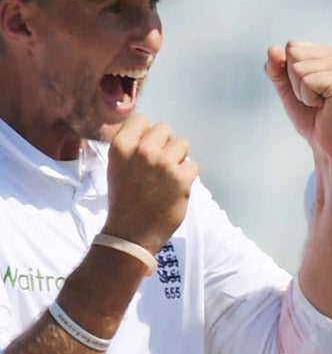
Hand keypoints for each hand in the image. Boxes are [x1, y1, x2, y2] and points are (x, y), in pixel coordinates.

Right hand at [104, 113, 198, 253]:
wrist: (129, 234)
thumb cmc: (124, 200)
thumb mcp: (117, 167)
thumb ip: (132, 146)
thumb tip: (149, 129)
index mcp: (121, 147)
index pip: (141, 119)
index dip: (146, 133)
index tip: (145, 148)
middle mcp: (142, 151)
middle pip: (165, 129)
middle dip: (164, 144)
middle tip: (156, 166)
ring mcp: (163, 163)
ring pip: (183, 144)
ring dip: (178, 159)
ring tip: (165, 178)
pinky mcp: (182, 177)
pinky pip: (193, 165)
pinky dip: (187, 177)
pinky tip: (174, 189)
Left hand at [265, 41, 331, 167]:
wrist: (328, 143)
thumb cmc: (311, 117)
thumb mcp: (287, 89)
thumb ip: (277, 69)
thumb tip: (272, 49)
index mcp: (330, 53)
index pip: (292, 46)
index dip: (290, 72)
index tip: (309, 88)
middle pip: (293, 53)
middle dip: (294, 80)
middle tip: (315, 97)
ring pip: (298, 68)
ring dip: (302, 91)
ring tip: (320, 102)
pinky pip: (306, 81)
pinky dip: (308, 98)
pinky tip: (324, 105)